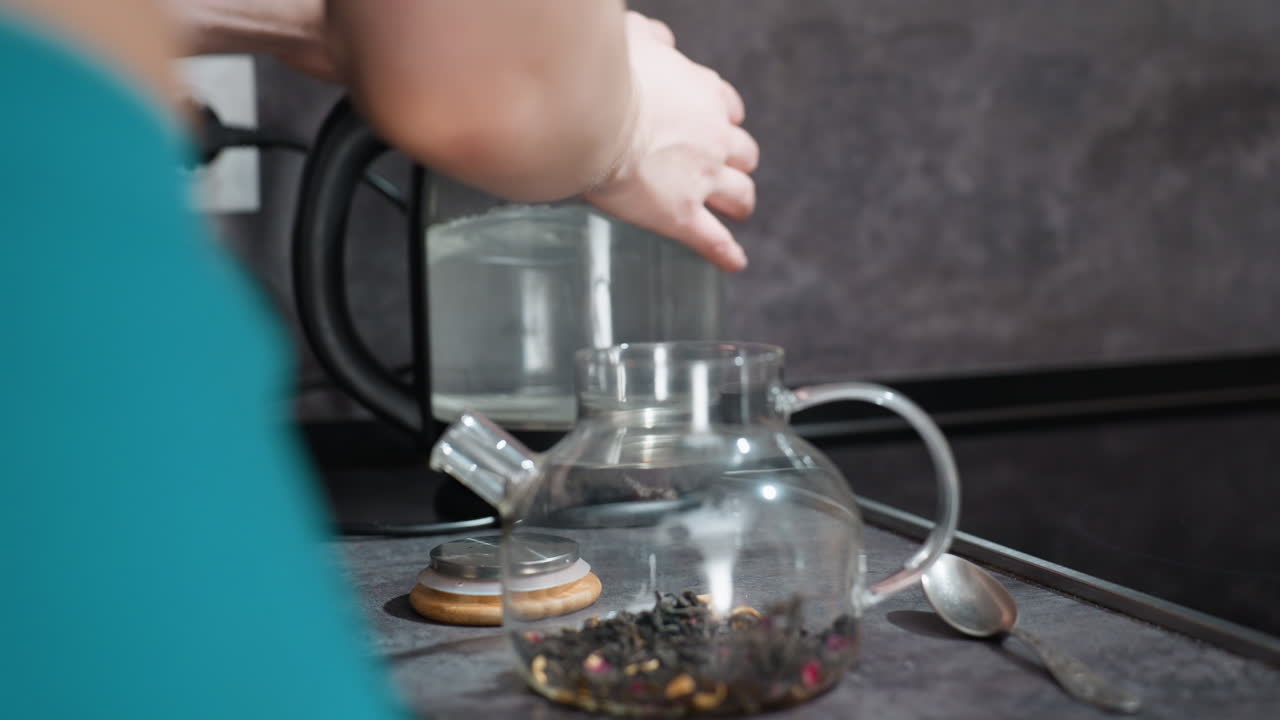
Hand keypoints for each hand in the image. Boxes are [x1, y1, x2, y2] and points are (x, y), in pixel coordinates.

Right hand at [585, 11, 758, 270]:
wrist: (590, 113)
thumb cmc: (604, 73)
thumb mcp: (633, 37)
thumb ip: (652, 39)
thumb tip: (662, 40)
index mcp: (703, 94)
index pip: (729, 108)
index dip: (724, 119)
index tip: (716, 125)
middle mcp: (713, 138)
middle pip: (744, 154)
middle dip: (737, 162)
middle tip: (726, 171)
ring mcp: (701, 179)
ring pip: (740, 196)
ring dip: (740, 202)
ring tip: (736, 211)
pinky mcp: (680, 215)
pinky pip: (713, 239)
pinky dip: (726, 252)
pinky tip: (734, 261)